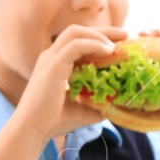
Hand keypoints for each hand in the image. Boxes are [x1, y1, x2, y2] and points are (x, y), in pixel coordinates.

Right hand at [8, 23, 129, 143]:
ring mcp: (50, 59)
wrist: (33, 129)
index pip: (77, 40)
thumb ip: (98, 105)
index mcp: (55, 63)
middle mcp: (50, 57)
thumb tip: (117, 104)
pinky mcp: (52, 66)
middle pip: (77, 31)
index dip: (99, 38)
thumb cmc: (53, 121)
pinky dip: (94, 44)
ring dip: (99, 34)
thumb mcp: (83, 111)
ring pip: (75, 33)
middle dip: (103, 30)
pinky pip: (75, 46)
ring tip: (118, 42)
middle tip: (125, 35)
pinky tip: (109, 51)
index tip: (121, 42)